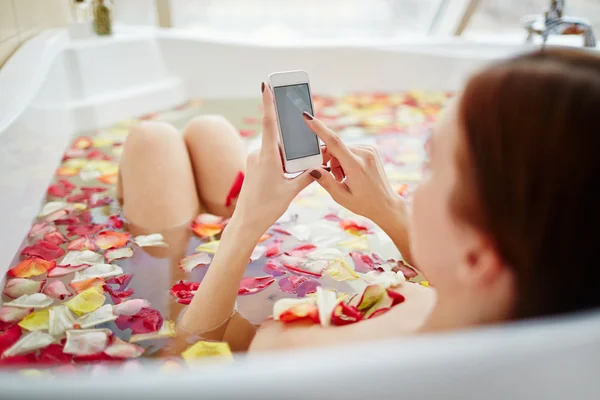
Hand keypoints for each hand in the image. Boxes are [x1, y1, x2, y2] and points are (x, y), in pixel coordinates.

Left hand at [232, 83, 312, 235]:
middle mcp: (258, 154)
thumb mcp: (291, 191)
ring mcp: (255, 160)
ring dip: (288, 156)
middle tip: (298, 146)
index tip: (266, 85)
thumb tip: (319, 166)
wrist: (246, 222)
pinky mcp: (254, 167)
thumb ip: (307, 176)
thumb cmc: (267, 206)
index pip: (269, 123)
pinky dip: (282, 162)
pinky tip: (286, 175)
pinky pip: (271, 158)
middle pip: (279, 139)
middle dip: (292, 141)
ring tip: (291, 173)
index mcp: (267, 156)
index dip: (268, 103)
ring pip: (276, 151)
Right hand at [303, 113, 406, 225]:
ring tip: (344, 177)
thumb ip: (325, 181)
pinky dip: (345, 158)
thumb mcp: (341, 197)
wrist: (386, 204)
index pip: (334, 142)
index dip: (319, 128)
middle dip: (328, 159)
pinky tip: (350, 172)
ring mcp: (369, 150)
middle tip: (333, 177)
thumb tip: (312, 169)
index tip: (307, 117)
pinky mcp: (371, 149)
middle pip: (335, 147)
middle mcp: (364, 153)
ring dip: (337, 160)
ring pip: (342, 148)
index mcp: (356, 165)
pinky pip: (350, 149)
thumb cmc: (363, 203)